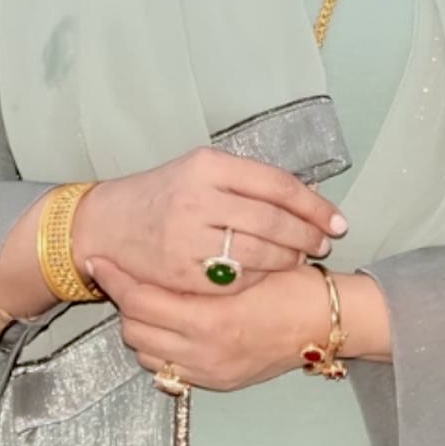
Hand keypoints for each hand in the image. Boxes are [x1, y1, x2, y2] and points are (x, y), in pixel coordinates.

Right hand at [71, 146, 348, 296]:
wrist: (107, 223)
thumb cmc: (163, 193)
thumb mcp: (200, 169)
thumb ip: (246, 181)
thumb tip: (305, 197)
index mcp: (209, 165)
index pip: (276, 185)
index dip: (313, 205)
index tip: (337, 220)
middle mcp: (199, 198)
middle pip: (272, 220)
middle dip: (306, 235)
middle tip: (325, 243)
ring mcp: (188, 237)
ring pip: (258, 252)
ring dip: (288, 258)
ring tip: (301, 258)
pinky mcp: (181, 273)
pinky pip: (234, 280)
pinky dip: (259, 278)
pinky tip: (270, 275)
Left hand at [86, 255, 390, 390]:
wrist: (328, 321)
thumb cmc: (294, 282)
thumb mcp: (249, 260)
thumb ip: (204, 260)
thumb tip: (161, 243)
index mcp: (211, 317)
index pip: (142, 300)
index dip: (118, 279)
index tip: (100, 260)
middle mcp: (204, 352)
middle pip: (136, 329)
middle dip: (123, 300)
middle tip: (118, 274)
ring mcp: (209, 371)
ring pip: (146, 352)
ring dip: (138, 324)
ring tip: (141, 296)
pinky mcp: (218, 382)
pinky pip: (166, 370)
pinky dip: (157, 347)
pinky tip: (165, 323)